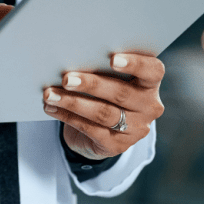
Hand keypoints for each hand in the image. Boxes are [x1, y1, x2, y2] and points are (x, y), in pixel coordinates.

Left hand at [43, 53, 164, 159]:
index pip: (153, 71)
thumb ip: (102, 68)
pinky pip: (90, 130)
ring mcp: (136, 129)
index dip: (135, 64)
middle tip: (66, 78)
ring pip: (103, 113)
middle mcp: (149, 107)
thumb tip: (73, 57)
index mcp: (151, 84)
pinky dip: (68, 117)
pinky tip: (52, 108)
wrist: (102, 131)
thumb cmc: (105, 92)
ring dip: (73, 102)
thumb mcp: (111, 79)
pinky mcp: (118, 146)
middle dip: (91, 84)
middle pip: (120, 93)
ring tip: (50, 95)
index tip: (112, 58)